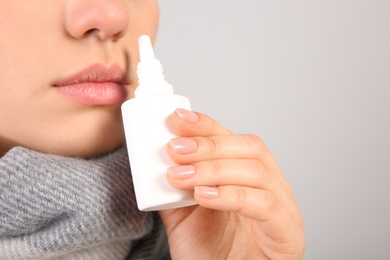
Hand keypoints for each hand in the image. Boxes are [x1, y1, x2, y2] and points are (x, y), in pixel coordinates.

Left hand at [159, 109, 304, 259]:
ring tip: (181, 175)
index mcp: (248, 175)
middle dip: (208, 144)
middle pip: (250, 147)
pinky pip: (265, 205)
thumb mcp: (182, 213)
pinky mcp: (288, 233)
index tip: (178, 118)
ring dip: (214, 169)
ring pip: (257, 171)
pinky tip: (204, 196)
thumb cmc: (209, 252)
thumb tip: (153, 158)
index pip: (233, 139)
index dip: (207, 125)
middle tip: (175, 149)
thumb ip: (172, 186)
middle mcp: (271, 185)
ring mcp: (284, 207)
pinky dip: (231, 195)